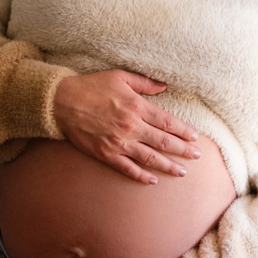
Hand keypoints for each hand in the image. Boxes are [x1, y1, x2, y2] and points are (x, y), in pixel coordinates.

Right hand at [52, 70, 200, 183]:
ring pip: (150, 158)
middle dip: (183, 150)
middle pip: (164, 142)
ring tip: (182, 172)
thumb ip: (144, 83)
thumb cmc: (91, 86)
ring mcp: (118, 143)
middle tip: (197, 156)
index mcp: (137, 107)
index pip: (168, 122)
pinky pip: (127, 168)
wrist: (60, 102)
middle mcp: (131, 127)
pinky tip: (153, 180)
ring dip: (168, 166)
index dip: (184, 131)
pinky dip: (141, 176)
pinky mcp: (105, 154)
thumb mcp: (120, 77)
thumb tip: (164, 87)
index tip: (196, 137)